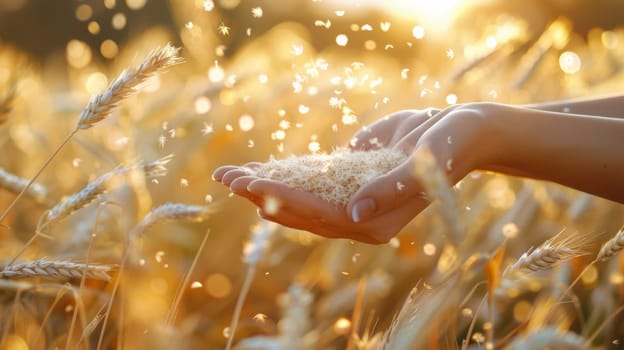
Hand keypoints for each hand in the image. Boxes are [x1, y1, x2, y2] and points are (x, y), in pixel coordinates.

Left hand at [213, 104, 499, 243]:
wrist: (458, 133)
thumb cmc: (449, 148)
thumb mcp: (426, 165)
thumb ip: (392, 189)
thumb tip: (355, 212)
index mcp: (376, 222)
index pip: (322, 215)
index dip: (285, 200)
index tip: (252, 186)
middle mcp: (358, 217)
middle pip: (300, 211)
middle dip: (262, 194)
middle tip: (226, 179)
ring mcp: (348, 199)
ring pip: (297, 198)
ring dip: (263, 186)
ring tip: (226, 175)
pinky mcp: (344, 178)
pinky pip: (307, 180)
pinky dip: (280, 174)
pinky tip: (254, 168)